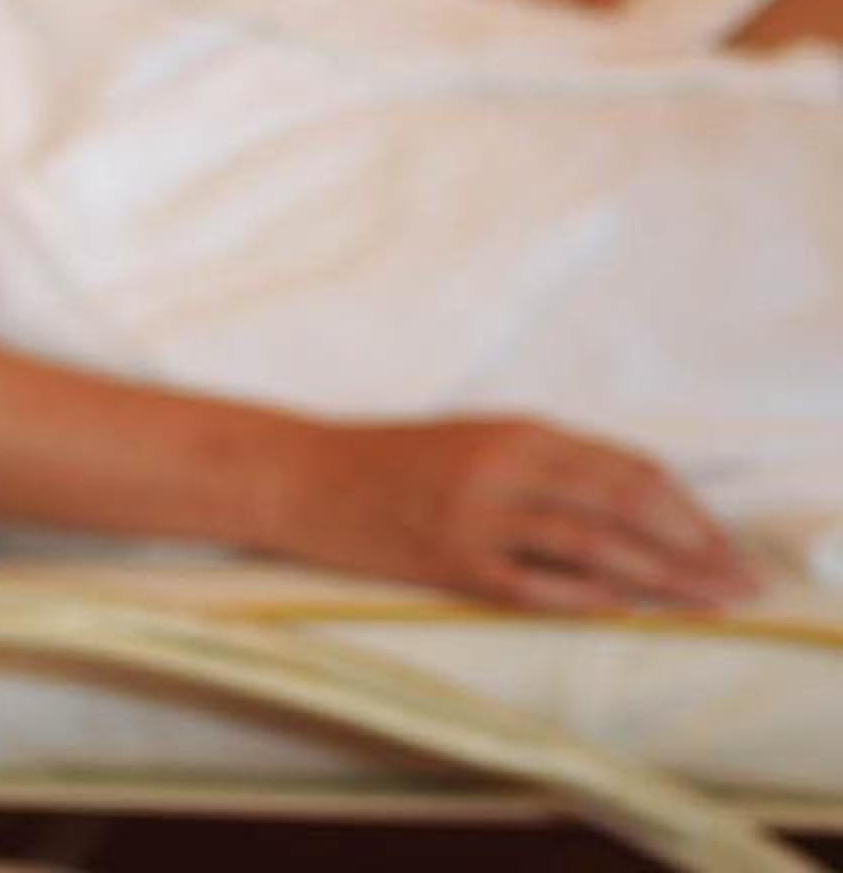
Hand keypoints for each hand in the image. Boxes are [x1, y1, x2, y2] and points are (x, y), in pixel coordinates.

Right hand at [260, 417, 758, 612]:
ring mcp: (475, 515)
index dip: (691, 512)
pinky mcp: (448, 560)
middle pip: (627, 506)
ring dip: (662, 579)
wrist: (300, 476)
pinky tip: (626, 611)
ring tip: (705, 605)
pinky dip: (587, 597)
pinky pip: (533, 584)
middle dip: (695, 550)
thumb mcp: (476, 440)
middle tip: (740, 585)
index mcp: (516, 430)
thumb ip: (548, 465)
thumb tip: (638, 506)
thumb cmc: (390, 460)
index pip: (631, 470)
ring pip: (593, 546)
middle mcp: (503, 466)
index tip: (728, 547)